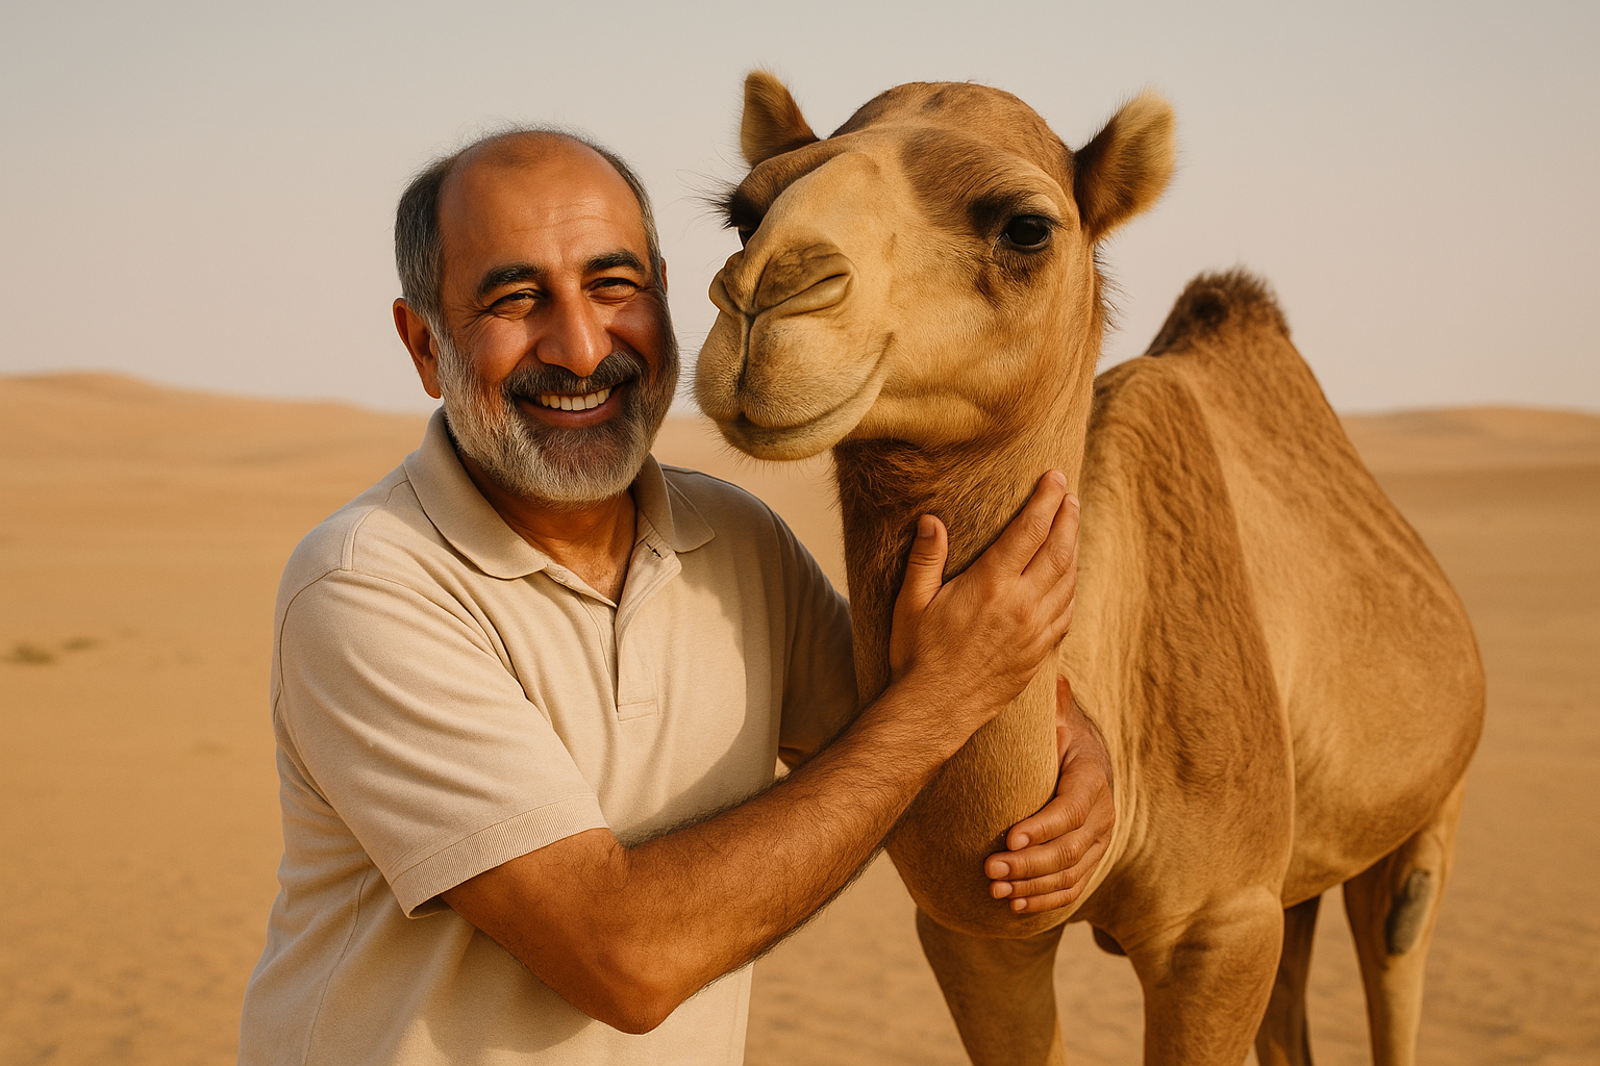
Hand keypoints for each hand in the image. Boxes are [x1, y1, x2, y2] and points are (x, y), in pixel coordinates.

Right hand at [886, 472, 1079, 747]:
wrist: (936, 710)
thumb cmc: (917, 655)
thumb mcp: (910, 603)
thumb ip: (924, 558)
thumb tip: (932, 520)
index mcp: (990, 584)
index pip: (1029, 529)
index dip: (1045, 499)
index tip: (1054, 477)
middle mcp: (1021, 604)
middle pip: (1058, 549)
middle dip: (1067, 517)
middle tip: (1068, 494)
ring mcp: (1035, 630)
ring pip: (1068, 579)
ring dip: (1073, 548)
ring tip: (1071, 526)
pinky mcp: (1039, 652)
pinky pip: (1067, 611)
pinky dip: (1072, 586)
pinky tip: (1068, 576)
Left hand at [985, 676, 1113, 912]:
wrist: (1080, 756)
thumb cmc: (1055, 733)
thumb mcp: (1054, 714)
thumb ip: (1050, 704)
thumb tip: (1050, 679)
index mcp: (1092, 776)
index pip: (1070, 809)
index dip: (1042, 827)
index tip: (1007, 837)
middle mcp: (1102, 811)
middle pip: (1069, 849)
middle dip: (1028, 864)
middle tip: (989, 869)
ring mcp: (1099, 840)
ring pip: (1070, 873)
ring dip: (1033, 886)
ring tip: (995, 888)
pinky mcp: (1090, 859)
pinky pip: (1073, 887)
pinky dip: (1046, 900)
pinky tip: (1016, 905)